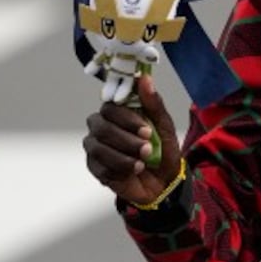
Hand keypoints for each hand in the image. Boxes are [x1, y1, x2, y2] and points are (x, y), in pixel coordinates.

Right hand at [83, 74, 182, 205]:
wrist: (165, 182)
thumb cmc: (163, 150)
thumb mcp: (165, 126)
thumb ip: (154, 103)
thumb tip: (145, 78)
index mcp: (118, 113)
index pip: (110, 107)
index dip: (126, 118)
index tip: (146, 130)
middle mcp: (102, 127)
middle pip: (101, 126)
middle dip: (126, 139)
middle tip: (147, 149)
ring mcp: (96, 148)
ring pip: (98, 147)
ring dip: (123, 156)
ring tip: (142, 163)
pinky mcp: (95, 168)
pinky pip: (99, 167)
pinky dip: (119, 170)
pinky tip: (132, 172)